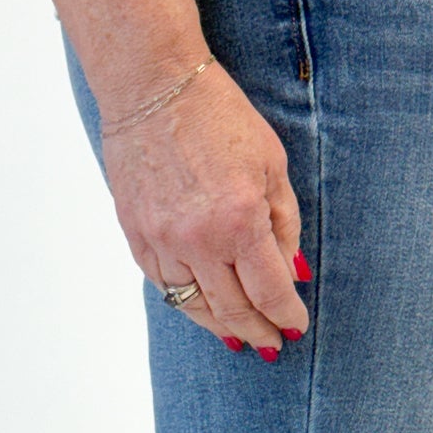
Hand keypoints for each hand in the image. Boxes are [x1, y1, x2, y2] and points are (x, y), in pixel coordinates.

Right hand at [101, 61, 309, 354]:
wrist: (152, 87)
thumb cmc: (220, 117)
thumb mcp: (271, 165)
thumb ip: (285, 225)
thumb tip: (292, 272)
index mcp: (240, 221)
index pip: (270, 292)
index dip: (287, 316)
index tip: (296, 327)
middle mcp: (198, 240)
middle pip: (233, 310)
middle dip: (258, 332)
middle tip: (272, 345)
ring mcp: (162, 241)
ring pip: (194, 306)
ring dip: (221, 326)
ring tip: (239, 336)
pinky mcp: (136, 234)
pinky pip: (163, 285)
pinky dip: (187, 302)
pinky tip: (203, 307)